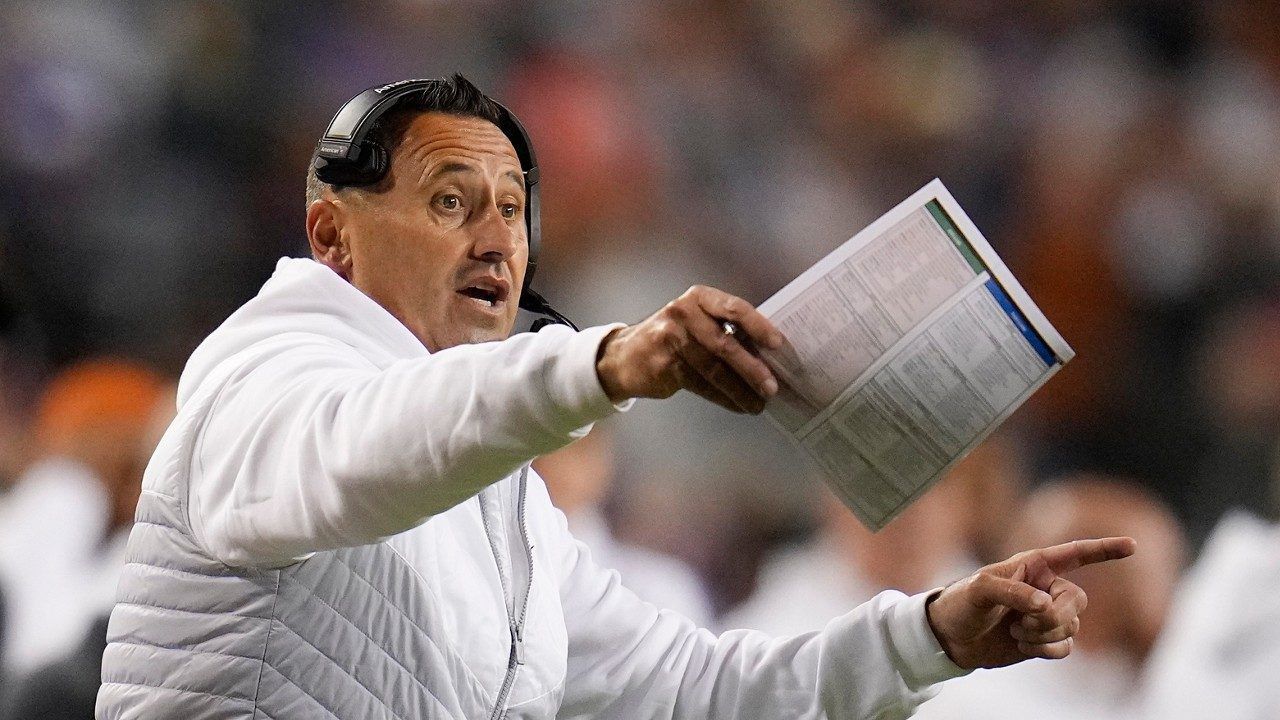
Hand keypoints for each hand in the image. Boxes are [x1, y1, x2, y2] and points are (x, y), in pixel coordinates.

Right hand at [595, 285, 783, 413]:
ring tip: (758, 403)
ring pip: (714, 369)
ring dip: (740, 389)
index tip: (779, 345)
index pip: (735, 308)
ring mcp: (671, 338)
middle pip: (725, 343)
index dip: (759, 326)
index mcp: (699, 297)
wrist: (625, 356)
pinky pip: (701, 384)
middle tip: (772, 387)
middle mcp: (684, 313)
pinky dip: (723, 397)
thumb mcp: (697, 322)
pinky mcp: (665, 365)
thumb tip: (767, 356)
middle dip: (752, 368)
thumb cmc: (673, 338)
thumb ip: (726, 330)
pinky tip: (737, 405)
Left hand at [925, 536, 1136, 668]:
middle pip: (1078, 601)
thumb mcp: (979, 589)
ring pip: (1072, 626)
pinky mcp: (1044, 640)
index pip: (1075, 554)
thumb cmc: (962, 603)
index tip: (1132, 546)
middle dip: (1055, 616)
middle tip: (1023, 622)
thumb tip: (1046, 606)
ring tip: (1015, 631)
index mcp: (1033, 565)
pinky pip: (1065, 647)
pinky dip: (1046, 650)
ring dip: (1044, 634)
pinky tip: (1023, 646)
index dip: (1104, 550)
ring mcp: (1046, 615)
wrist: (950, 638)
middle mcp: (1045, 588)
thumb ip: (1013, 592)